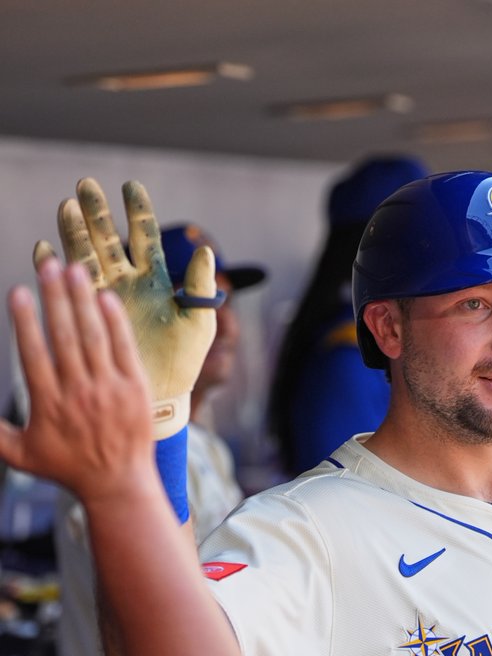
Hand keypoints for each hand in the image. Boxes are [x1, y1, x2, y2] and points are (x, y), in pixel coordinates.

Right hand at [0, 260, 153, 503]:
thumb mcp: (20, 454)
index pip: (33, 354)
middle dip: (55, 298)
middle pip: (64, 337)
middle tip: (48, 264)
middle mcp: (79, 393)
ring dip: (83, 301)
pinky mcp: (136, 388)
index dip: (24, 321)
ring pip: (94, 337)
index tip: (18, 292)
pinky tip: (106, 298)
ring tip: (75, 270)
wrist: (119, 484)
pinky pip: (124, 349)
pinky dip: (115, 322)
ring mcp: (109, 389)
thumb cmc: (66, 468)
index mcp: (49, 404)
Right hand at [35, 178, 217, 438]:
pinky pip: (68, 289)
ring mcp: (105, 297)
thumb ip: (201, 287)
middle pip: (108, 239)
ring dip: (74, 233)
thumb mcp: (199, 322)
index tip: (130, 186)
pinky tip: (45, 250)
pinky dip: (55, 269)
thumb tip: (207, 250)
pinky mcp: (87, 316)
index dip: (138, 212)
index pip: (146, 238)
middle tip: (85, 185)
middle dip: (97, 213)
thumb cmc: (184, 360)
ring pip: (85, 257)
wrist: (160, 394)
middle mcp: (127, 282)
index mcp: (156, 280)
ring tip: (66, 207)